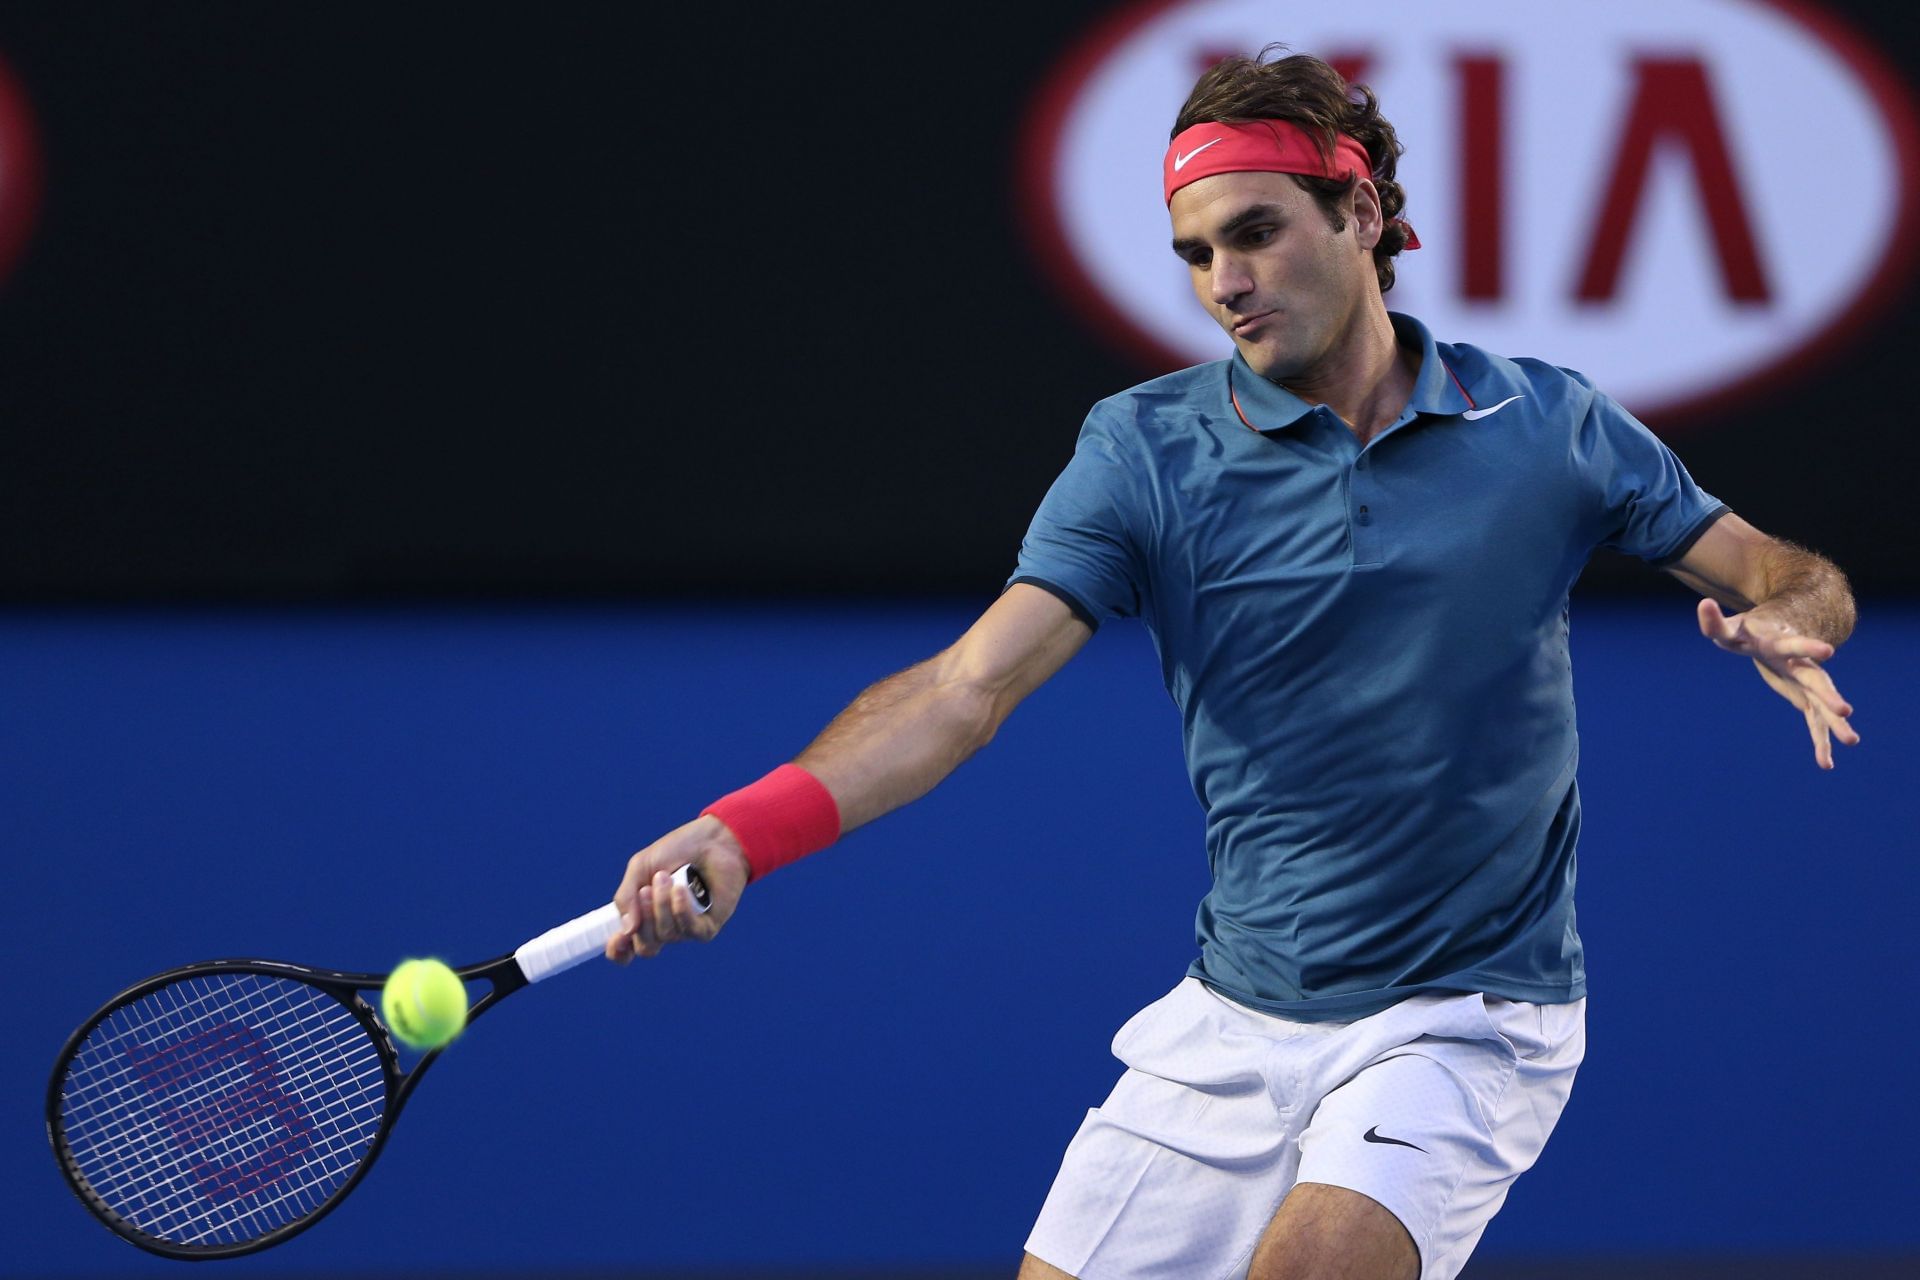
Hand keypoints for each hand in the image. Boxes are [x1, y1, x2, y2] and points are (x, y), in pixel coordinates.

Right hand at [604, 815, 751, 962]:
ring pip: (666, 935)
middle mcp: (664, 927)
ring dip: (662, 905)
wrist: (712, 838)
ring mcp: (686, 929)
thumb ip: (626, 897)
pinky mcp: (708, 926)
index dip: (618, 950)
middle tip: (646, 889)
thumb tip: (627, 930)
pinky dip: (681, 910)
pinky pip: (690, 930)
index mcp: (643, 917)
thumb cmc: (676, 851)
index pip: (627, 949)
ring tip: (666, 877)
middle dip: (643, 919)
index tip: (617, 938)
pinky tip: (681, 889)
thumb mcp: (640, 867)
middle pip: (646, 947)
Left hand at [1697, 598, 1858, 769]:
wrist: (1777, 631)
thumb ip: (1714, 621)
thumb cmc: (1749, 630)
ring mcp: (1805, 682)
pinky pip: (1815, 721)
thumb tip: (1703, 604)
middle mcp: (1800, 664)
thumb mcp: (1729, 628)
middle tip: (1845, 710)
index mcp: (1782, 645)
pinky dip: (1820, 741)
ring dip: (1834, 723)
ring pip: (1822, 704)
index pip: (1795, 645)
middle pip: (1816, 679)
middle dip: (1829, 695)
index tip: (1828, 651)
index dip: (1809, 647)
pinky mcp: (1805, 697)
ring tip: (1852, 742)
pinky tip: (1826, 764)